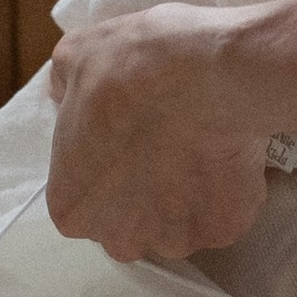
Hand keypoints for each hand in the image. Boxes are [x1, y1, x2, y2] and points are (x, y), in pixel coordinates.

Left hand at [45, 5, 275, 261]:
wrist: (210, 71)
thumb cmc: (133, 66)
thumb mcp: (75, 55)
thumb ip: (66, 90)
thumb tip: (70, 96)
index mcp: (72, 207)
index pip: (83, 200)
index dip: (107, 166)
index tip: (128, 136)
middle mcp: (117, 238)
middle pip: (131, 223)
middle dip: (146, 191)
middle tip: (165, 143)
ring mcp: (174, 241)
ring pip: (179, 224)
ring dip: (188, 196)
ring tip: (202, 148)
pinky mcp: (223, 232)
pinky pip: (223, 216)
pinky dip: (227, 193)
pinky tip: (230, 156)